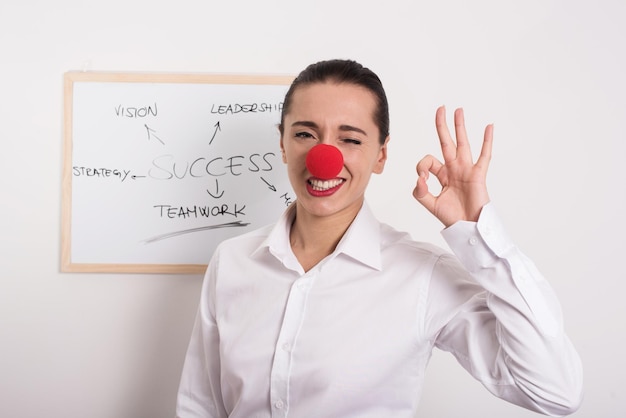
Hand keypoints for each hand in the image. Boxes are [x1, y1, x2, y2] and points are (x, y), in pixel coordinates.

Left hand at [412, 106, 492, 226]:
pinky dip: (487, 141)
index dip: (422, 167)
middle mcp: (454, 169)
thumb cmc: (453, 217)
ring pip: (462, 144)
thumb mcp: (430, 204)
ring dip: (459, 127)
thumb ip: (420, 192)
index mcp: (443, 175)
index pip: (428, 161)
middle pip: (446, 143)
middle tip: (440, 109)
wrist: (468, 228)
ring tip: (458, 110)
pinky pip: (484, 155)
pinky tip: (489, 126)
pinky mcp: (478, 174)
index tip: (423, 179)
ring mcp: (467, 170)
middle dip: (442, 126)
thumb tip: (420, 179)